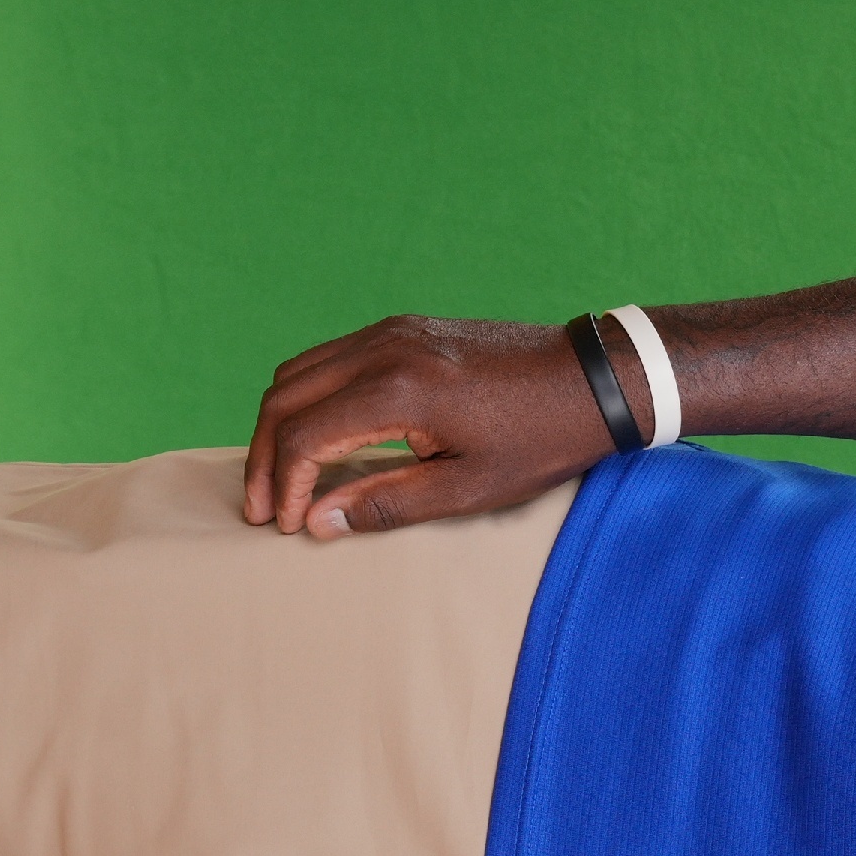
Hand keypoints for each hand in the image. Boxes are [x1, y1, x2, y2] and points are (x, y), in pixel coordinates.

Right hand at [240, 316, 612, 539]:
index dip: (284, 485)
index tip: (285, 525)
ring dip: (279, 424)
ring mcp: (390, 332)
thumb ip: (387, 502)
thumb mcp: (468, 488)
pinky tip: (317, 438)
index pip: (303, 436)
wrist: (592, 380)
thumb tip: (319, 522)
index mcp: (395, 390)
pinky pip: (330, 359)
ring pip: (299, 372)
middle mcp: (381, 349)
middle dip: (264, 457)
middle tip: (263, 508)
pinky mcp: (403, 330)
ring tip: (281, 477)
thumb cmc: (540, 440)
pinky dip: (308, 398)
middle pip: (284, 398)